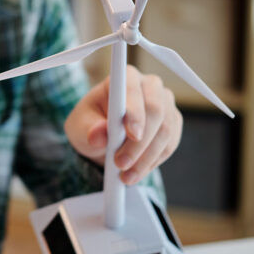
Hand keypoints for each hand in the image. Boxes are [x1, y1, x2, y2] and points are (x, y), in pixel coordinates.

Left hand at [64, 65, 182, 184]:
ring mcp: (166, 103)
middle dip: (139, 142)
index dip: (135, 111)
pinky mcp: (173, 123)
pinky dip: (153, 162)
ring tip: (126, 175)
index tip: (132, 134)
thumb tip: (98, 135)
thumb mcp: (81, 127)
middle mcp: (150, 85)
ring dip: (146, 157)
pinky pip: (170, 144)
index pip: (133, 88)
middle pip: (155, 111)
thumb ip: (89, 130)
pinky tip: (137, 172)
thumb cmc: (90, 124)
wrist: (103, 136)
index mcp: (124, 77)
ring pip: (165, 131)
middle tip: (121, 164)